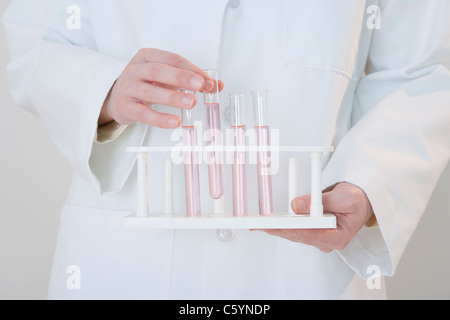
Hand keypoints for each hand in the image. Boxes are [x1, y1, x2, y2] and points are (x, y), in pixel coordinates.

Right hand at [99, 48, 223, 126]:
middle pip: (159, 71)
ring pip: (151, 92)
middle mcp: (135, 69)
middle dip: (181, 78)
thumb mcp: (166, 76)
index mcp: (147, 56)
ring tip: (191, 103)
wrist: (116, 97)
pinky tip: (174, 122)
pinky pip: (144, 114)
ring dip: (173, 98)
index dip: (192, 70)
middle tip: (200, 85)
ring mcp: (128, 88)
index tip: (208, 81)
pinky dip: (160, 119)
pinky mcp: (126, 107)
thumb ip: (190, 79)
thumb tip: (216, 86)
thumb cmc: (146, 83)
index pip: (173, 59)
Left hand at [259, 182, 373, 252]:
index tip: (278, 225)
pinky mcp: (313, 234)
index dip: (293, 228)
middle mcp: (327, 242)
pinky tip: (267, 223)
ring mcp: (319, 239)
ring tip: (257, 224)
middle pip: (298, 236)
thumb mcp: (343, 197)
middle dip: (278, 229)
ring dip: (276, 228)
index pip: (312, 234)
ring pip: (294, 234)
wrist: (359, 201)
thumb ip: (320, 201)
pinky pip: (295, 230)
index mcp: (339, 238)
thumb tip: (296, 205)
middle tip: (260, 225)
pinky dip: (282, 225)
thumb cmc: (355, 200)